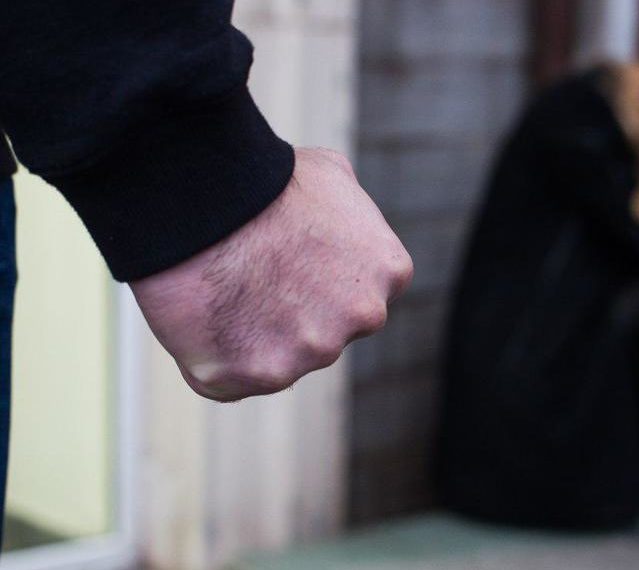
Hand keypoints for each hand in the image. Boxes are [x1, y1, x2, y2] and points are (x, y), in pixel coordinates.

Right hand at [129, 148, 412, 401]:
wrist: (210, 199)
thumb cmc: (267, 180)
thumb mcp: (331, 176)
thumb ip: (351, 212)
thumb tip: (342, 217)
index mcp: (390, 271)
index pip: (358, 295)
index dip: (318, 282)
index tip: (288, 266)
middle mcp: (364, 317)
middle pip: (324, 331)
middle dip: (292, 313)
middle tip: (249, 278)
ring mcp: (315, 350)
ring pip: (280, 358)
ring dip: (251, 336)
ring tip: (220, 290)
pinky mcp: (261, 374)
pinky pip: (234, 379)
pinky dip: (213, 358)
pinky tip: (199, 317)